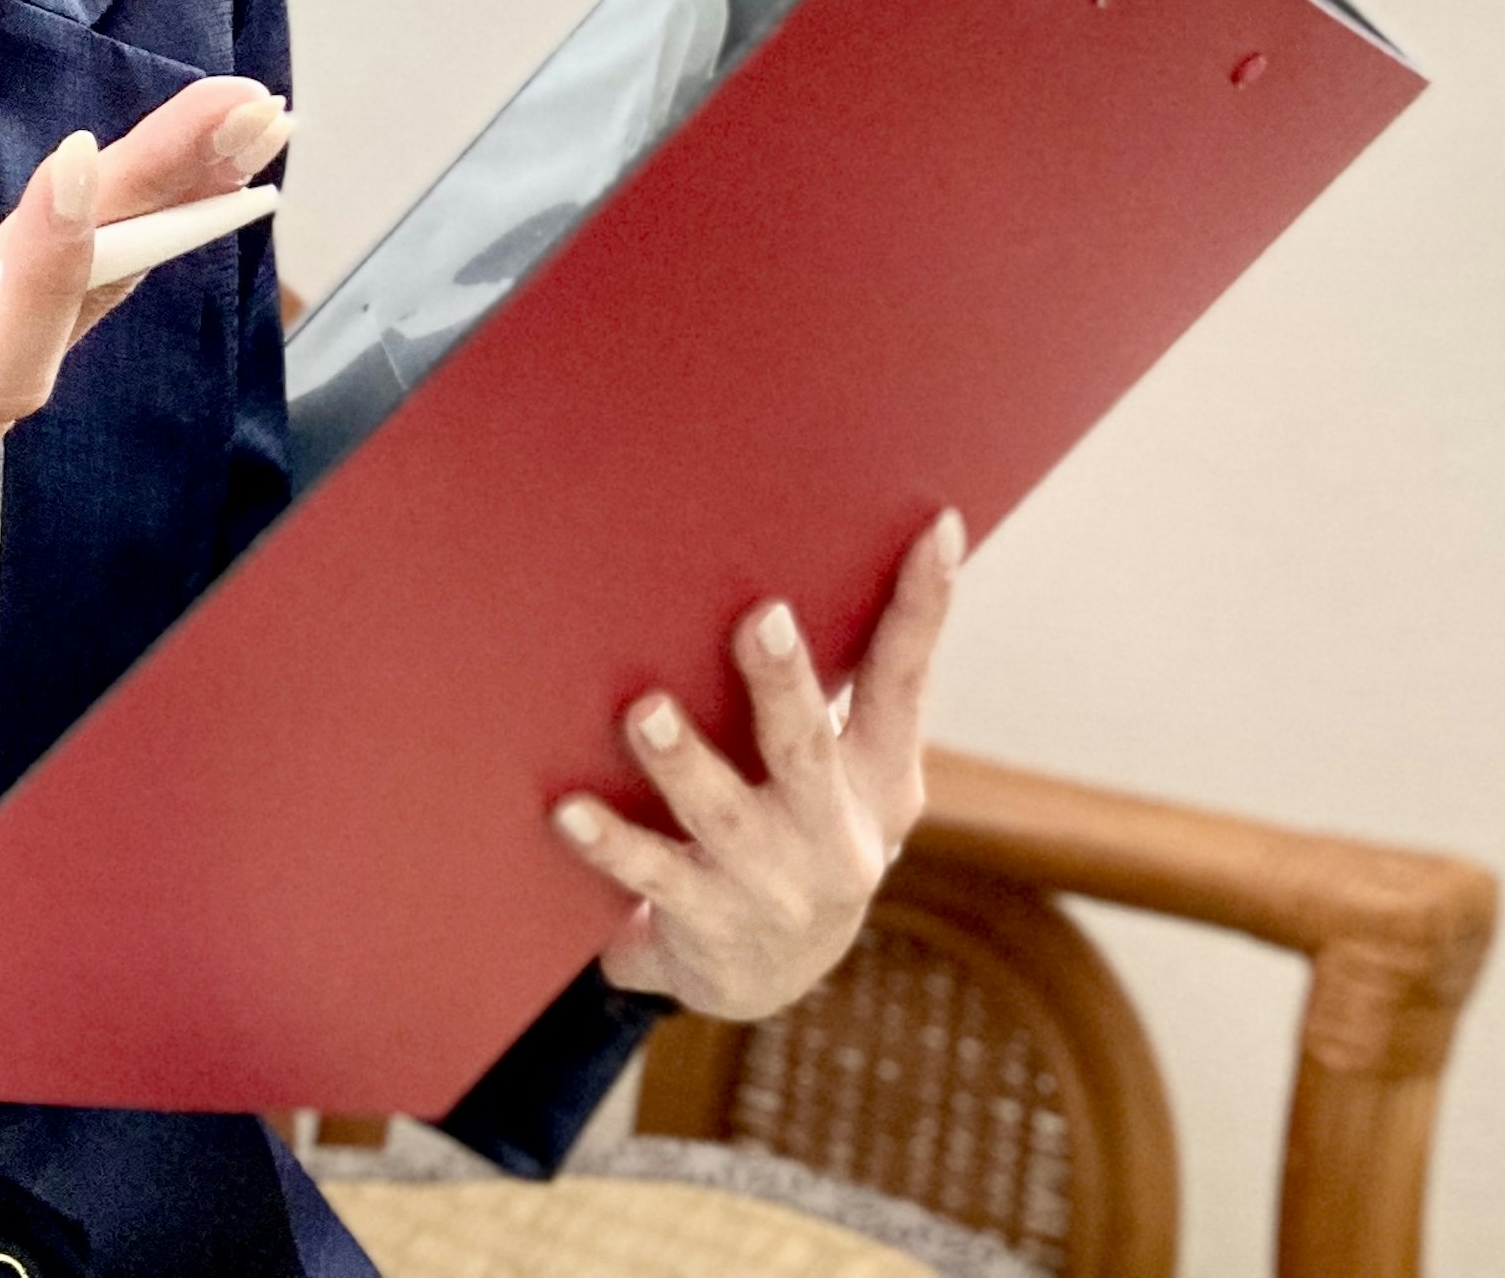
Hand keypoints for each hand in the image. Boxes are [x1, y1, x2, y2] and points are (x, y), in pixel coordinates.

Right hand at [0, 71, 290, 675]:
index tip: (78, 162)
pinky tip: (180, 176)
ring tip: (248, 117)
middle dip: (165, 201)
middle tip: (247, 109)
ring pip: (94, 292)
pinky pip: (75, 294)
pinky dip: (134, 230)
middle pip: (80, 299)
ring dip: (173, 204)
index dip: (43, 259)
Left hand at [548, 509, 962, 1021]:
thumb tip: (803, 546)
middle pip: (808, 750)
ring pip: (723, 816)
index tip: (937, 527)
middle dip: (784, 686)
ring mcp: (771, 884)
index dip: (925, 604)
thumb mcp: (850, 772)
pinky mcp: (707, 924)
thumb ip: (841, 686)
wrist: (767, 976)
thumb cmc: (801, 824)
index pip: (905, 679)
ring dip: (683, 763)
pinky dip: (610, 844)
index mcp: (879, 775)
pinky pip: (651, 878)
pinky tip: (567, 810)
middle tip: (761, 619)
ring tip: (646, 713)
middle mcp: (835, 832)